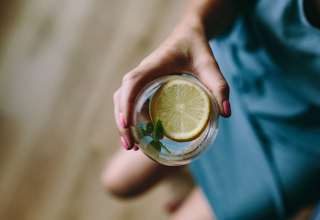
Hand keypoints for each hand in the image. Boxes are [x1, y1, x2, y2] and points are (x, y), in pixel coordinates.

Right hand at [113, 17, 230, 149]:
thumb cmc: (198, 48)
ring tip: (132, 145)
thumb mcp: (210, 66)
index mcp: (154, 65)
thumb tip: (226, 114)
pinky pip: (131, 99)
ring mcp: (142, 77)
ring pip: (123, 99)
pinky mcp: (145, 82)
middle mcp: (143, 71)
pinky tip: (140, 132)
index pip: (132, 84)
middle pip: (122, 96)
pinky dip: (131, 116)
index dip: (126, 104)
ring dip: (123, 121)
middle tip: (130, 146)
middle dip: (122, 121)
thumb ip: (219, 87)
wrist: (189, 34)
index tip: (127, 126)